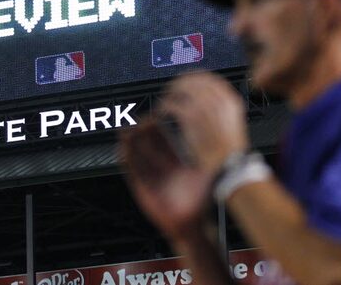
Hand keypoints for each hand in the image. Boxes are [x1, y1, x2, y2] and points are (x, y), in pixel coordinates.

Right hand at [119, 119, 213, 240]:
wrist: (191, 226)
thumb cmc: (201, 205)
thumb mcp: (205, 177)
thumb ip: (207, 160)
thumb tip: (217, 139)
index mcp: (176, 163)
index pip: (163, 141)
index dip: (158, 128)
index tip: (154, 114)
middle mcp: (162, 168)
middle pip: (148, 145)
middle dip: (142, 132)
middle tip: (137, 118)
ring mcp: (151, 178)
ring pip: (138, 156)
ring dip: (131, 143)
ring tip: (126, 130)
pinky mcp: (142, 189)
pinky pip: (132, 172)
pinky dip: (127, 161)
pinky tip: (123, 150)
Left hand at [160, 72, 248, 175]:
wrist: (228, 166)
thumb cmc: (230, 152)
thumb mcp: (231, 124)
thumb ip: (220, 110)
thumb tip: (205, 102)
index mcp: (230, 99)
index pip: (208, 78)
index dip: (193, 78)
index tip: (184, 82)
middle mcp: (216, 98)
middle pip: (191, 80)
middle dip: (178, 84)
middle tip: (170, 91)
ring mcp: (203, 106)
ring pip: (179, 89)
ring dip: (169, 95)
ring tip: (164, 103)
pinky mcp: (189, 116)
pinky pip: (171, 104)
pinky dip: (163, 107)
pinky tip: (161, 113)